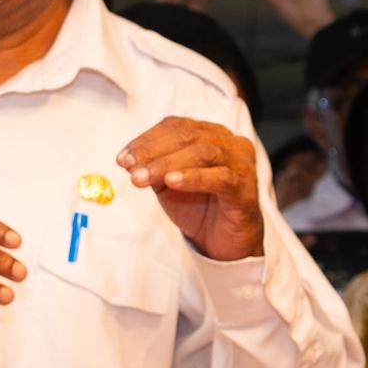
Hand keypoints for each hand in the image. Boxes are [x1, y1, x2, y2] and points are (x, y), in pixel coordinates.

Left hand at [119, 116, 262, 261]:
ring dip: (167, 164)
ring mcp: (240, 164)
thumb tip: (128, 160)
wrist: (224, 241)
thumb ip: (154, 168)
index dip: (147, 140)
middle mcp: (229, 143)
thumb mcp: (169, 184)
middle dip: (153, 151)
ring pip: (202, 153)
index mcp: (211, 135)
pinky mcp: (245, 188)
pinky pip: (220, 178)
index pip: (176, 127)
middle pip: (188, 136)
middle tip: (130, 167)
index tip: (123, 158)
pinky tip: (172, 182)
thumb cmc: (200, 207)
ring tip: (143, 177)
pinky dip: (193, 178)